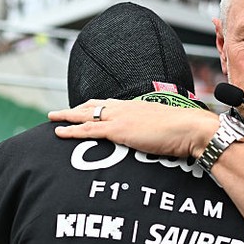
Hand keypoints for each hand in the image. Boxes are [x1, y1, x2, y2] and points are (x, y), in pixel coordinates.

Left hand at [50, 98, 218, 158]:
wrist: (191, 129)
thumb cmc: (185, 132)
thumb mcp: (167, 128)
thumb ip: (156, 130)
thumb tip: (157, 140)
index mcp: (136, 106)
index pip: (109, 104)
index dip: (92, 107)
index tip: (81, 109)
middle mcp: (125, 108)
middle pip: (92, 106)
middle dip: (74, 109)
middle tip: (59, 112)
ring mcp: (120, 118)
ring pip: (85, 115)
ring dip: (66, 116)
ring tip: (52, 119)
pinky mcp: (118, 130)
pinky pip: (88, 130)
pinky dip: (71, 130)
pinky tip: (59, 132)